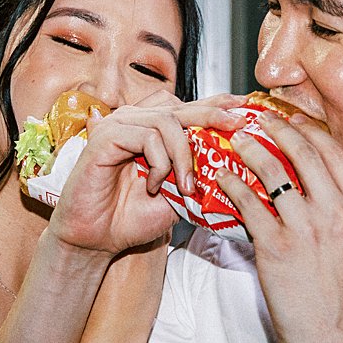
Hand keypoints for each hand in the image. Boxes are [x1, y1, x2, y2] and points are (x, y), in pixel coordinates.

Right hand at [49, 98, 241, 256]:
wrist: (97, 239)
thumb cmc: (132, 217)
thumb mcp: (177, 194)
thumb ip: (198, 173)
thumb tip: (235, 162)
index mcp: (151, 129)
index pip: (188, 106)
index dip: (217, 103)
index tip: (245, 108)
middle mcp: (135, 120)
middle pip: (182, 106)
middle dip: (213, 115)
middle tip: (237, 126)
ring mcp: (119, 125)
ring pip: (168, 121)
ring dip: (184, 155)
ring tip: (186, 186)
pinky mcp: (105, 136)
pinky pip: (147, 136)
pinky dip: (159, 162)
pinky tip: (154, 186)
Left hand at [213, 114, 342, 342]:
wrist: (338, 342)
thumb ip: (342, 212)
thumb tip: (314, 186)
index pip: (334, 152)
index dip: (308, 128)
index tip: (291, 118)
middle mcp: (339, 213)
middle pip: (305, 151)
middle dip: (278, 127)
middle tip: (259, 119)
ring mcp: (308, 229)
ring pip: (275, 170)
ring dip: (251, 149)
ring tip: (237, 141)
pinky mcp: (277, 248)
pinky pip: (250, 203)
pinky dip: (233, 185)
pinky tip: (223, 179)